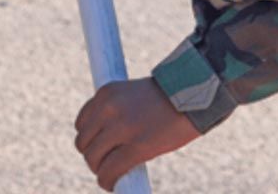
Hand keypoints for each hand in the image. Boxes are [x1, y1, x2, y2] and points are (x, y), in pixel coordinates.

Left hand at [75, 78, 202, 189]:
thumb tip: (109, 140)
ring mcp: (122, 127)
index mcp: (106, 93)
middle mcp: (108, 109)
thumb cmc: (170, 96)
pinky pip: (110, 170)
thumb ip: (117, 111)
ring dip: (99, 170)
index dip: (90, 139)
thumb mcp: (134, 94)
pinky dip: (107, 181)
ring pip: (93, 158)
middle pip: (84, 142)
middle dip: (93, 156)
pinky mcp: (137, 147)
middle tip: (106, 164)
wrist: (196, 94)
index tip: (100, 148)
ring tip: (111, 175)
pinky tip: (112, 185)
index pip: (82, 123)